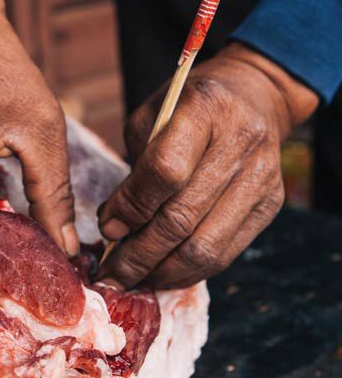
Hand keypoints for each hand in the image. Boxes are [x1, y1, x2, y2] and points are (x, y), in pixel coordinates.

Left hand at [98, 43, 318, 288]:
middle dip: (138, 254)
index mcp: (205, 108)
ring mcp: (261, 177)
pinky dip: (188, 272)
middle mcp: (241, 142)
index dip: (131, 208)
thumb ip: (135, 168)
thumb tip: (114, 228)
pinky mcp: (271, 205)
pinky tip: (161, 274)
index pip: (165, 171)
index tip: (106, 229)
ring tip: (131, 279)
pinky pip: (224, 254)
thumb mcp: (152, 117)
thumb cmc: (188, 107)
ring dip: (161, 272)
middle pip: (183, 218)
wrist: (253, 98)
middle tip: (109, 273)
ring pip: (205, 247)